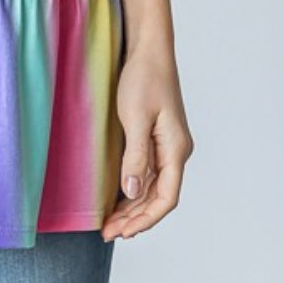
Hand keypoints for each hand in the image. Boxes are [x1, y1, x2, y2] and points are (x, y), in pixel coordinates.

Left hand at [100, 42, 194, 240]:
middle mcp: (175, 152)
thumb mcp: (135, 117)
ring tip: (109, 224)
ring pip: (152, 187)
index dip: (145, 219)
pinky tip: (117, 199)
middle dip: (135, 218)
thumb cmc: (144, 78)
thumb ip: (136, 156)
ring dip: (133, 207)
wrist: (149, 49)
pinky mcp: (155, 138)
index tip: (123, 233)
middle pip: (159, 197)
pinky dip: (133, 189)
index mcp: (176, 149)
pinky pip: (147, 172)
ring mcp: (166, 145)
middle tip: (107, 233)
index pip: (166, 198)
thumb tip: (132, 191)